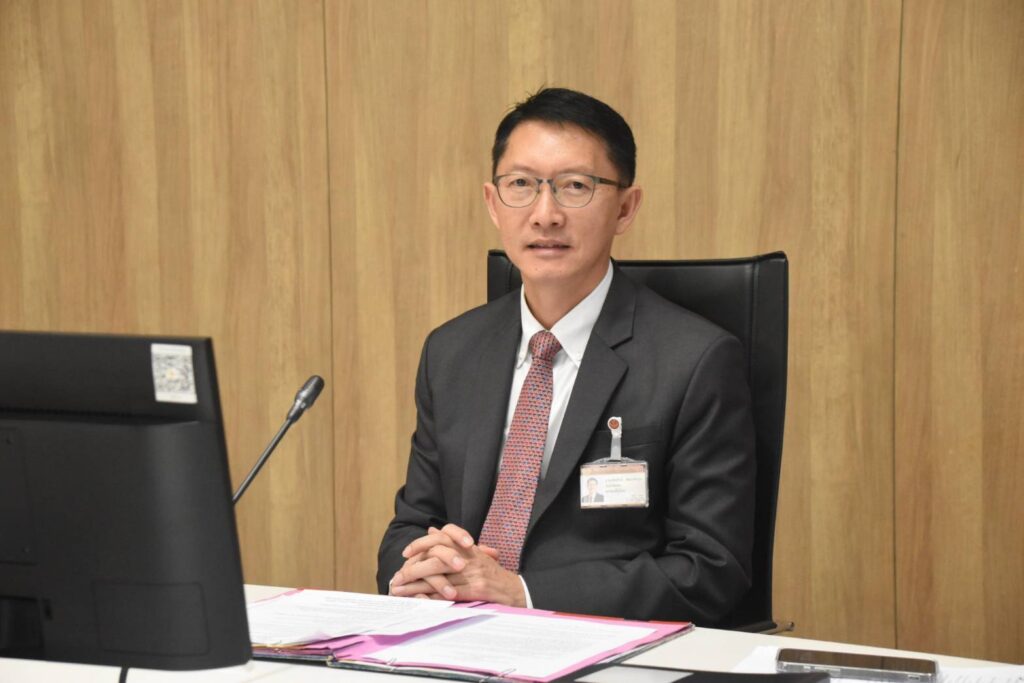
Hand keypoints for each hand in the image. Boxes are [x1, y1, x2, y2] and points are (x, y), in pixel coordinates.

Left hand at [389, 524, 525, 606]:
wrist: (516, 590)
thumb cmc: (492, 574)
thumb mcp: (474, 553)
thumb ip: (452, 542)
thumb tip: (430, 530)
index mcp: (468, 548)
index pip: (443, 536)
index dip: (422, 543)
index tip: (406, 553)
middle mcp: (470, 557)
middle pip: (436, 557)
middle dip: (413, 568)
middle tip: (397, 577)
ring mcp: (473, 573)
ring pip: (438, 577)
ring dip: (415, 585)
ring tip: (399, 591)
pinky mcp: (476, 590)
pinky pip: (449, 593)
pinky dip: (431, 597)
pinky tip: (417, 600)